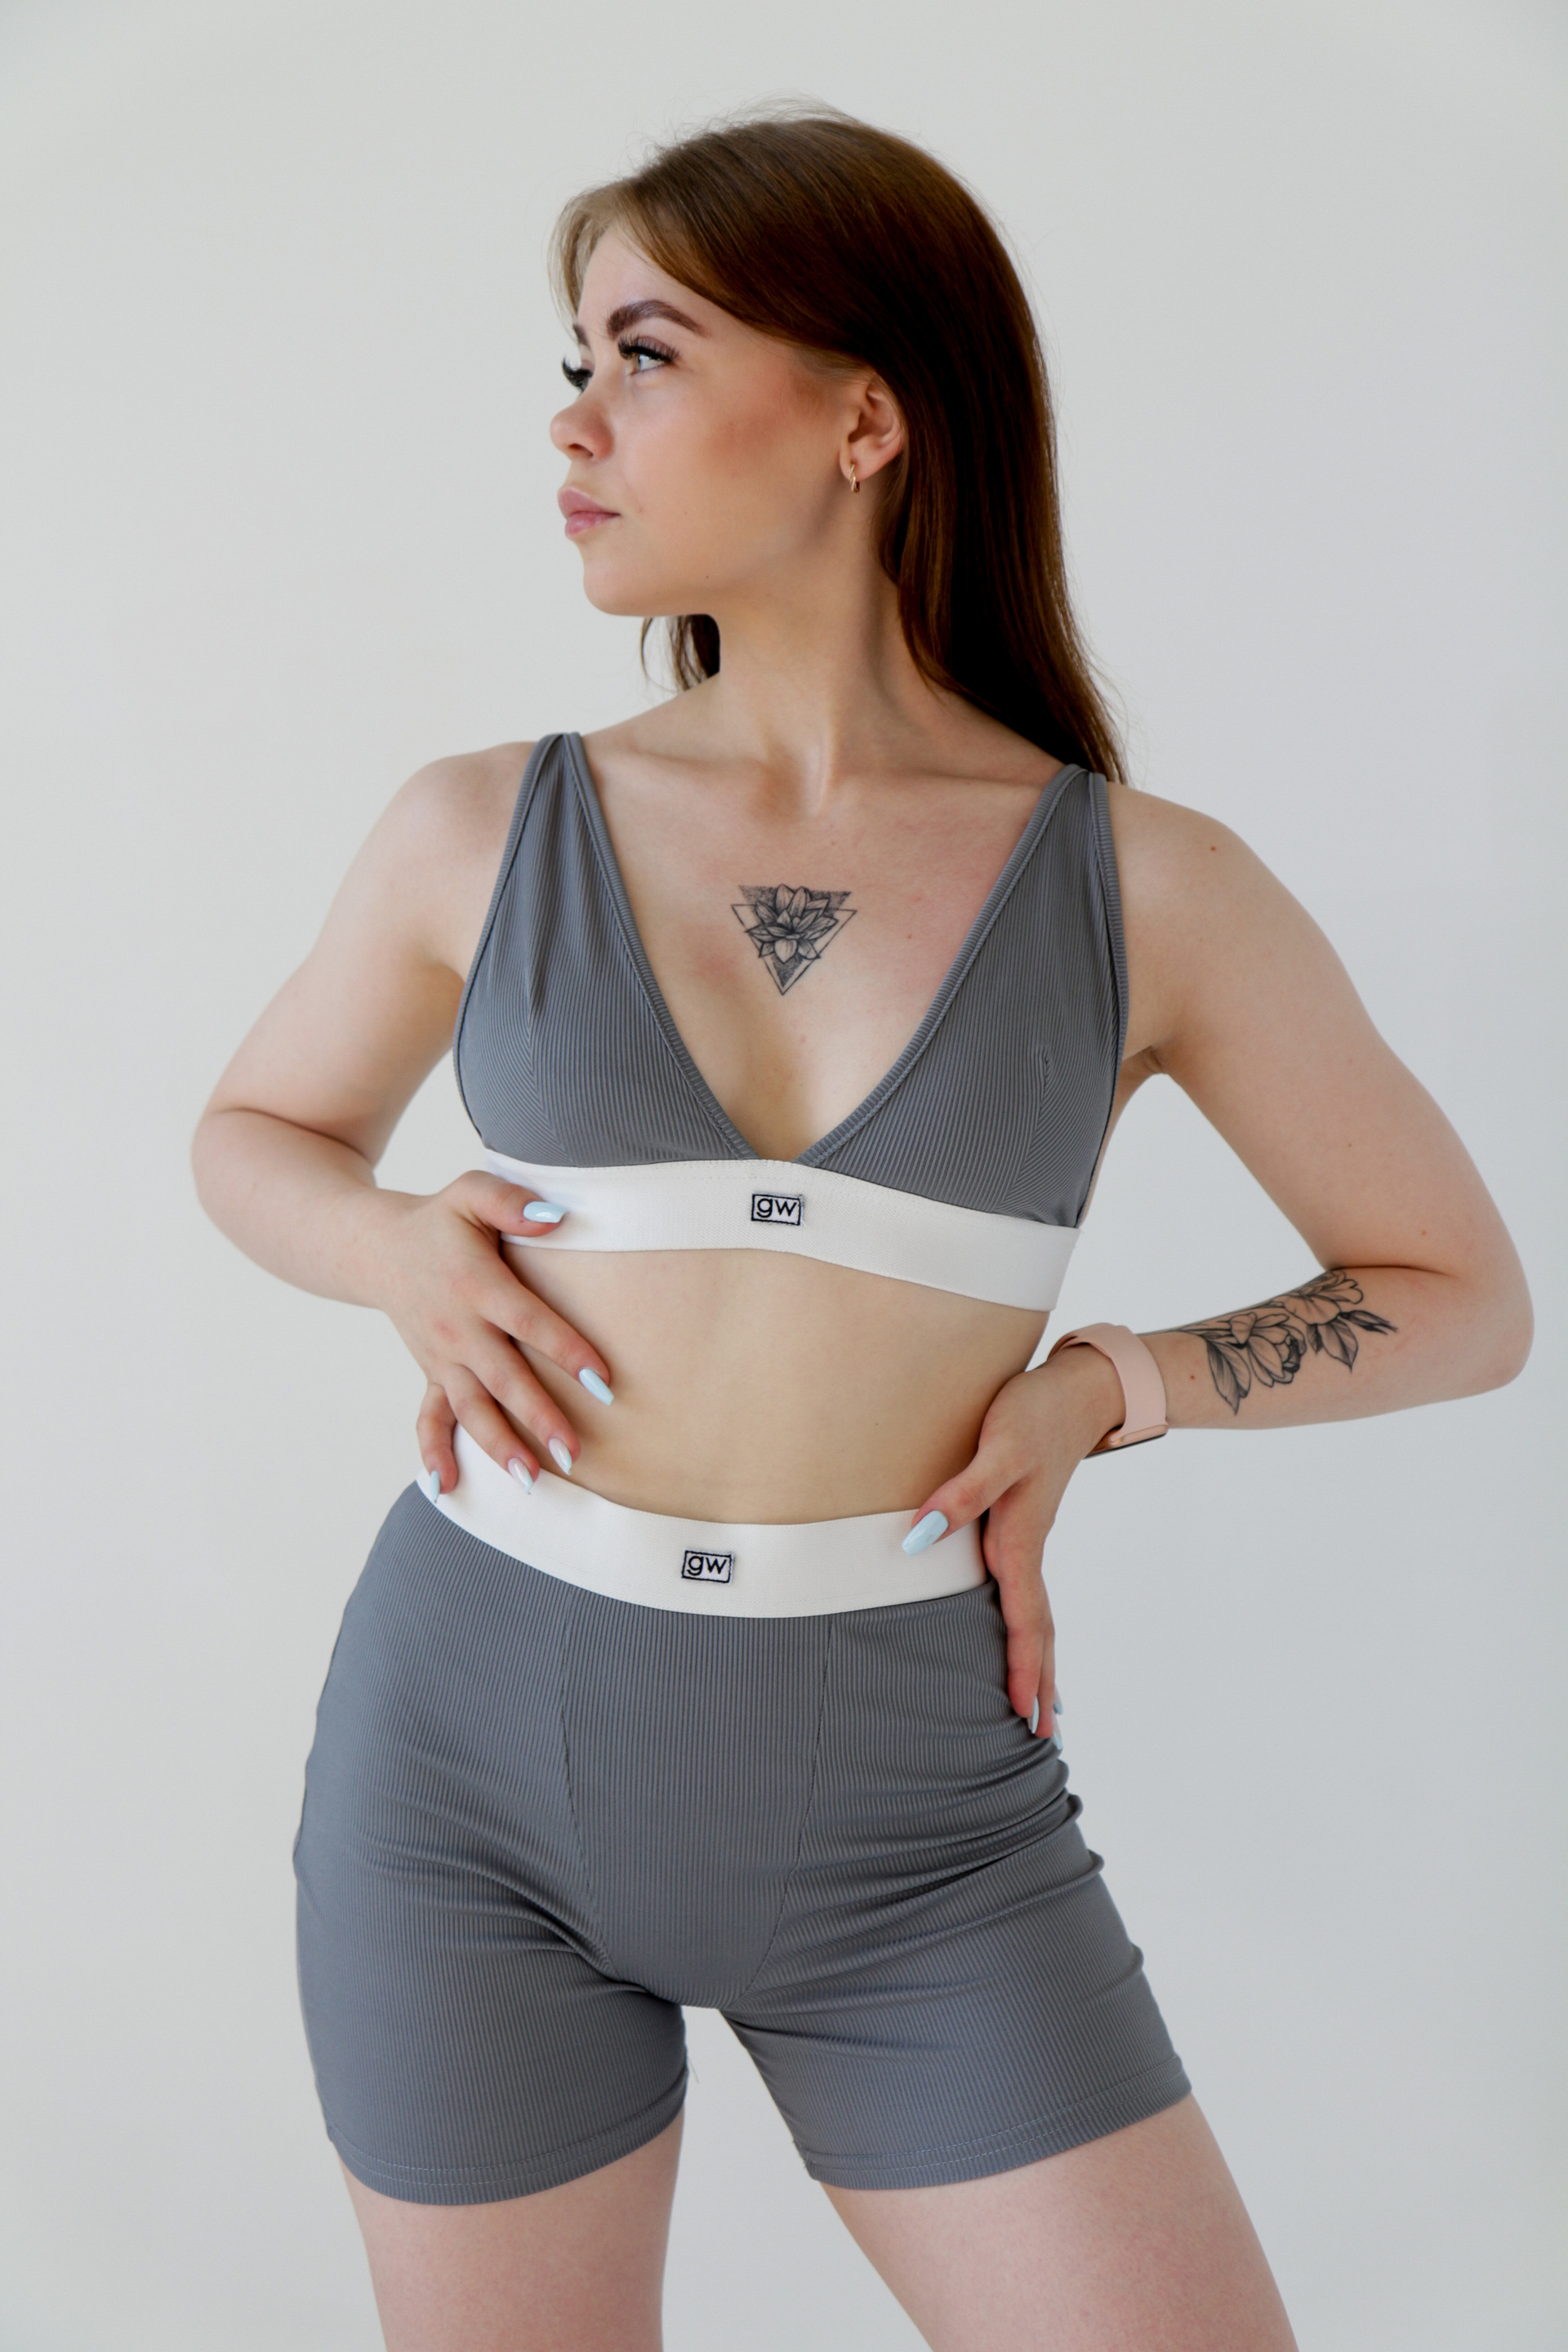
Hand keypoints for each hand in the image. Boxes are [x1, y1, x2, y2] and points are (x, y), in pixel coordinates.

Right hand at [365, 1170, 611, 1495]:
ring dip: (499, 1446)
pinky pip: (428, 1418)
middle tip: (574, 1451)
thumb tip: (555, 1216)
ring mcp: (441, 1357)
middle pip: (502, 1379)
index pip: (527, 1322)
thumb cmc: (440, 1220)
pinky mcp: (431, 1373)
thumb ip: (511, 1203)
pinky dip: (433, 1452)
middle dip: (538, 1417)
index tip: (602, 1380)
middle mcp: (456, 1328)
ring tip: (531, 1479)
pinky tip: (445, 1486)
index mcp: (475, 1284)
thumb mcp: (471, 1194)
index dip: (565, 1350)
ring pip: (471, 1408)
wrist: (378, 1247)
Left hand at [906, 1344, 1123, 1737]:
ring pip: (1036, 1613)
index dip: (1024, 1666)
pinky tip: (1026, 1634)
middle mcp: (1027, 1546)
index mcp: (1020, 1538)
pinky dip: (1032, 1625)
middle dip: (1040, 1681)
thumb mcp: (998, 1446)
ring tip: (1044, 1706)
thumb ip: (961, 1491)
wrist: (1075, 1388)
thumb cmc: (1032, 1411)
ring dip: (1040, 1659)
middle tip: (1046, 1737)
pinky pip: (1028, 1590)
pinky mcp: (1024, 1523)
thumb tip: (919, 1537)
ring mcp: (1029, 1537)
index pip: (1024, 1618)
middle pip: (1038, 1628)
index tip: (1027, 1714)